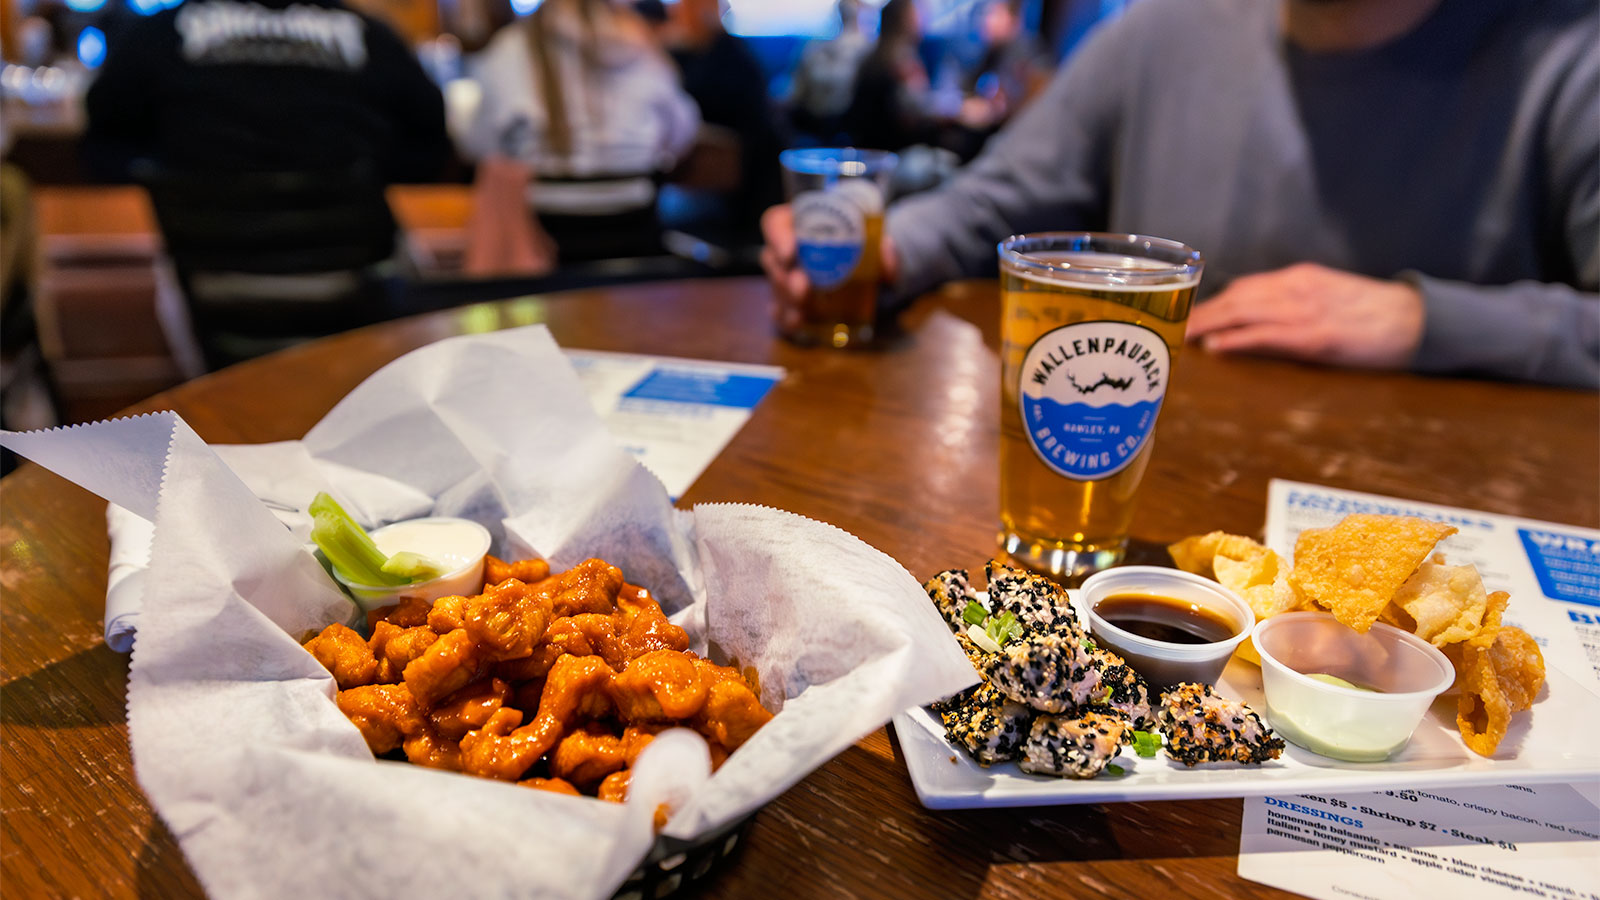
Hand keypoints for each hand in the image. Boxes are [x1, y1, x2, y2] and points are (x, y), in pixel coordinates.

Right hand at [760, 204, 899, 334]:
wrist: (866, 267)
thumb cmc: (861, 245)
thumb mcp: (876, 242)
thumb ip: (884, 247)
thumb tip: (887, 250)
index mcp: (800, 222)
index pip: (775, 222)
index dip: (778, 237)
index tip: (791, 253)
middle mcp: (786, 247)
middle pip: (772, 259)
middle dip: (785, 277)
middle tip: (803, 289)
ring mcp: (784, 275)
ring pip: (775, 285)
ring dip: (786, 300)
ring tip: (801, 314)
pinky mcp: (788, 299)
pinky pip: (779, 309)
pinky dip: (785, 318)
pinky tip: (797, 323)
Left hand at [1186, 263, 1424, 369]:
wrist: (1415, 320)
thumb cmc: (1372, 313)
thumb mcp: (1329, 296)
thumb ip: (1294, 302)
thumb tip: (1257, 320)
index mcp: (1299, 278)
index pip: (1245, 286)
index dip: (1214, 301)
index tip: (1189, 313)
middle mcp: (1296, 289)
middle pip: (1236, 297)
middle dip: (1203, 313)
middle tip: (1174, 328)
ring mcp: (1305, 311)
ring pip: (1244, 313)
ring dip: (1209, 326)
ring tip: (1185, 339)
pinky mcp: (1315, 336)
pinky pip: (1267, 335)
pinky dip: (1237, 340)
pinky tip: (1216, 347)